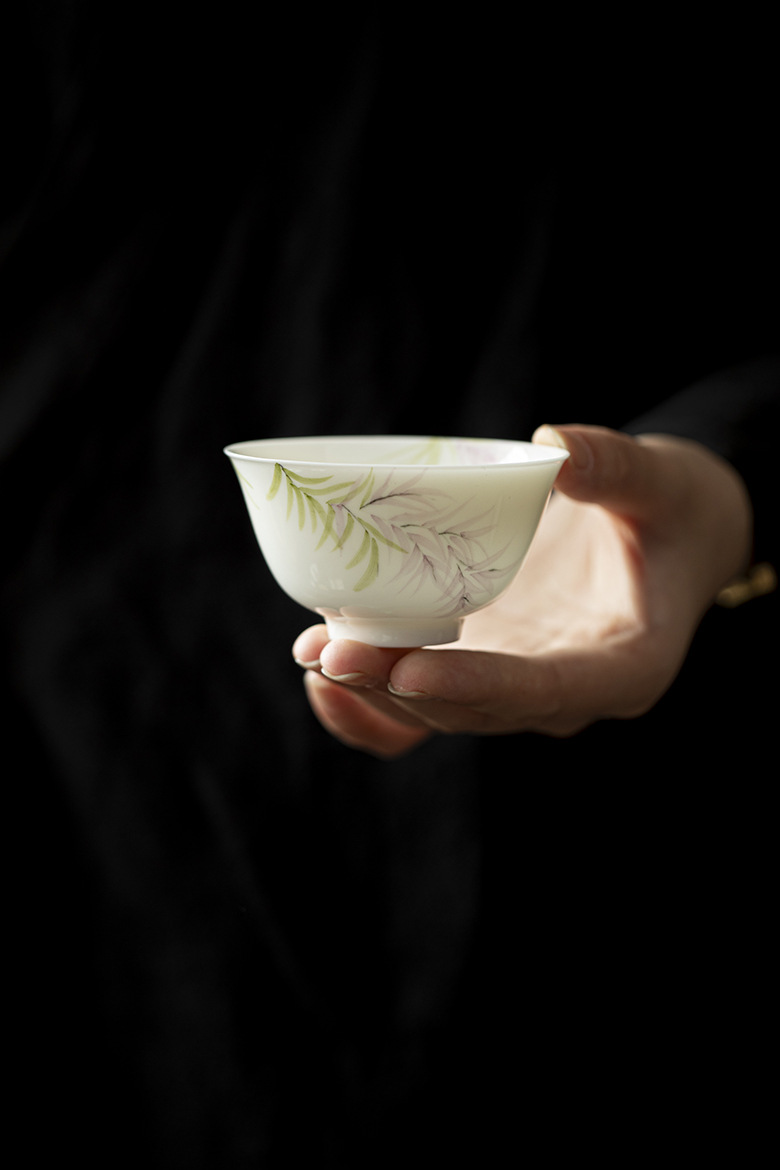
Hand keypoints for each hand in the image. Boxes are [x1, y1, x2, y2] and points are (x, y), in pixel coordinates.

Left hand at [292, 425, 752, 756]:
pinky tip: (319, 677)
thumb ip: (617, 468)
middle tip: (330, 650)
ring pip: (437, 715)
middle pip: (475, 709)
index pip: (544, 691)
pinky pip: (419, 713)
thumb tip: (553, 448)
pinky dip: (368, 709)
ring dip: (371, 691)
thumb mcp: (662, 481)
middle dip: (398, 687)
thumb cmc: (673, 510)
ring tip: (311, 650)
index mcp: (623, 666)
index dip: (476, 685)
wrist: (669, 534)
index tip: (409, 669)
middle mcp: (564, 694)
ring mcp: (517, 688)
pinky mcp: (483, 671)